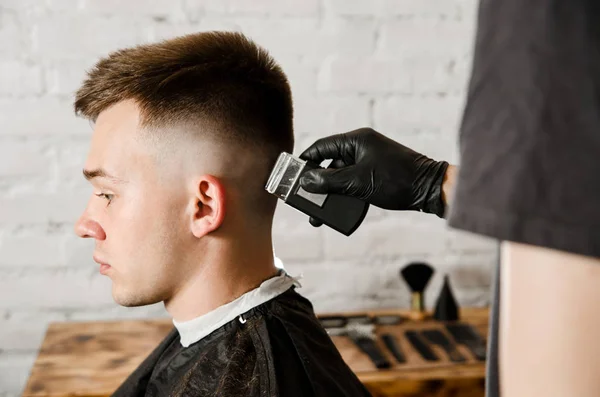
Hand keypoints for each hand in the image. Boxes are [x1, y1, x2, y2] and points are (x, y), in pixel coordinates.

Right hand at [299, 128, 448, 225]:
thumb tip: (306, 180)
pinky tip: (338, 210)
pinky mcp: (376, 173)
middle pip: (330, 163)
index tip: (293, 175)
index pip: (322, 147)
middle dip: (317, 183)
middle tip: (305, 199)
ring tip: (320, 212)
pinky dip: (344, 194)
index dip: (306, 161)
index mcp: (356, 140)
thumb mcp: (357, 182)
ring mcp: (370, 160)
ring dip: (330, 192)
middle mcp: (362, 147)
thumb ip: (329, 181)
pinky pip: (353, 182)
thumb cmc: (397, 179)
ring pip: (341, 175)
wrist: (429, 189)